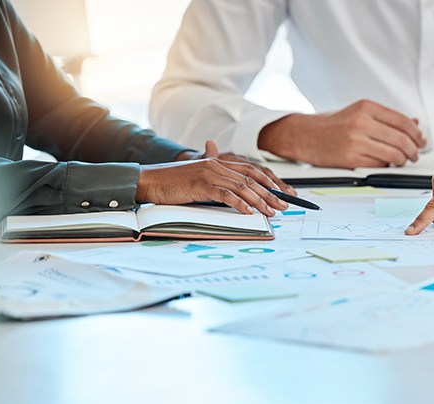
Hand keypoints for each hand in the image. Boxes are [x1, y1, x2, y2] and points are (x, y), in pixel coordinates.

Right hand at [138, 141, 288, 215]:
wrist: (150, 180)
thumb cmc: (174, 183)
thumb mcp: (200, 180)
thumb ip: (219, 183)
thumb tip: (237, 195)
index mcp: (219, 162)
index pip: (251, 170)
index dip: (269, 182)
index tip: (282, 194)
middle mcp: (216, 164)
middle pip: (251, 179)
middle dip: (270, 193)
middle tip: (283, 206)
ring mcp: (209, 173)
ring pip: (241, 187)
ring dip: (259, 201)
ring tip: (271, 212)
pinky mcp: (200, 184)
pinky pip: (225, 194)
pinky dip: (239, 204)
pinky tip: (249, 212)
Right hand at [258, 100, 426, 168]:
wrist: (305, 135)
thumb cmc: (334, 124)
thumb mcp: (360, 112)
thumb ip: (387, 118)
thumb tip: (415, 124)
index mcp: (366, 108)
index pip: (403, 122)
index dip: (417, 134)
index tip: (421, 140)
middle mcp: (362, 122)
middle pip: (402, 140)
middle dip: (413, 150)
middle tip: (415, 154)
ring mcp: (356, 141)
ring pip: (394, 155)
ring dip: (403, 160)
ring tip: (403, 160)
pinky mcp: (351, 158)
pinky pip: (380, 165)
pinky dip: (388, 166)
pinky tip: (387, 164)